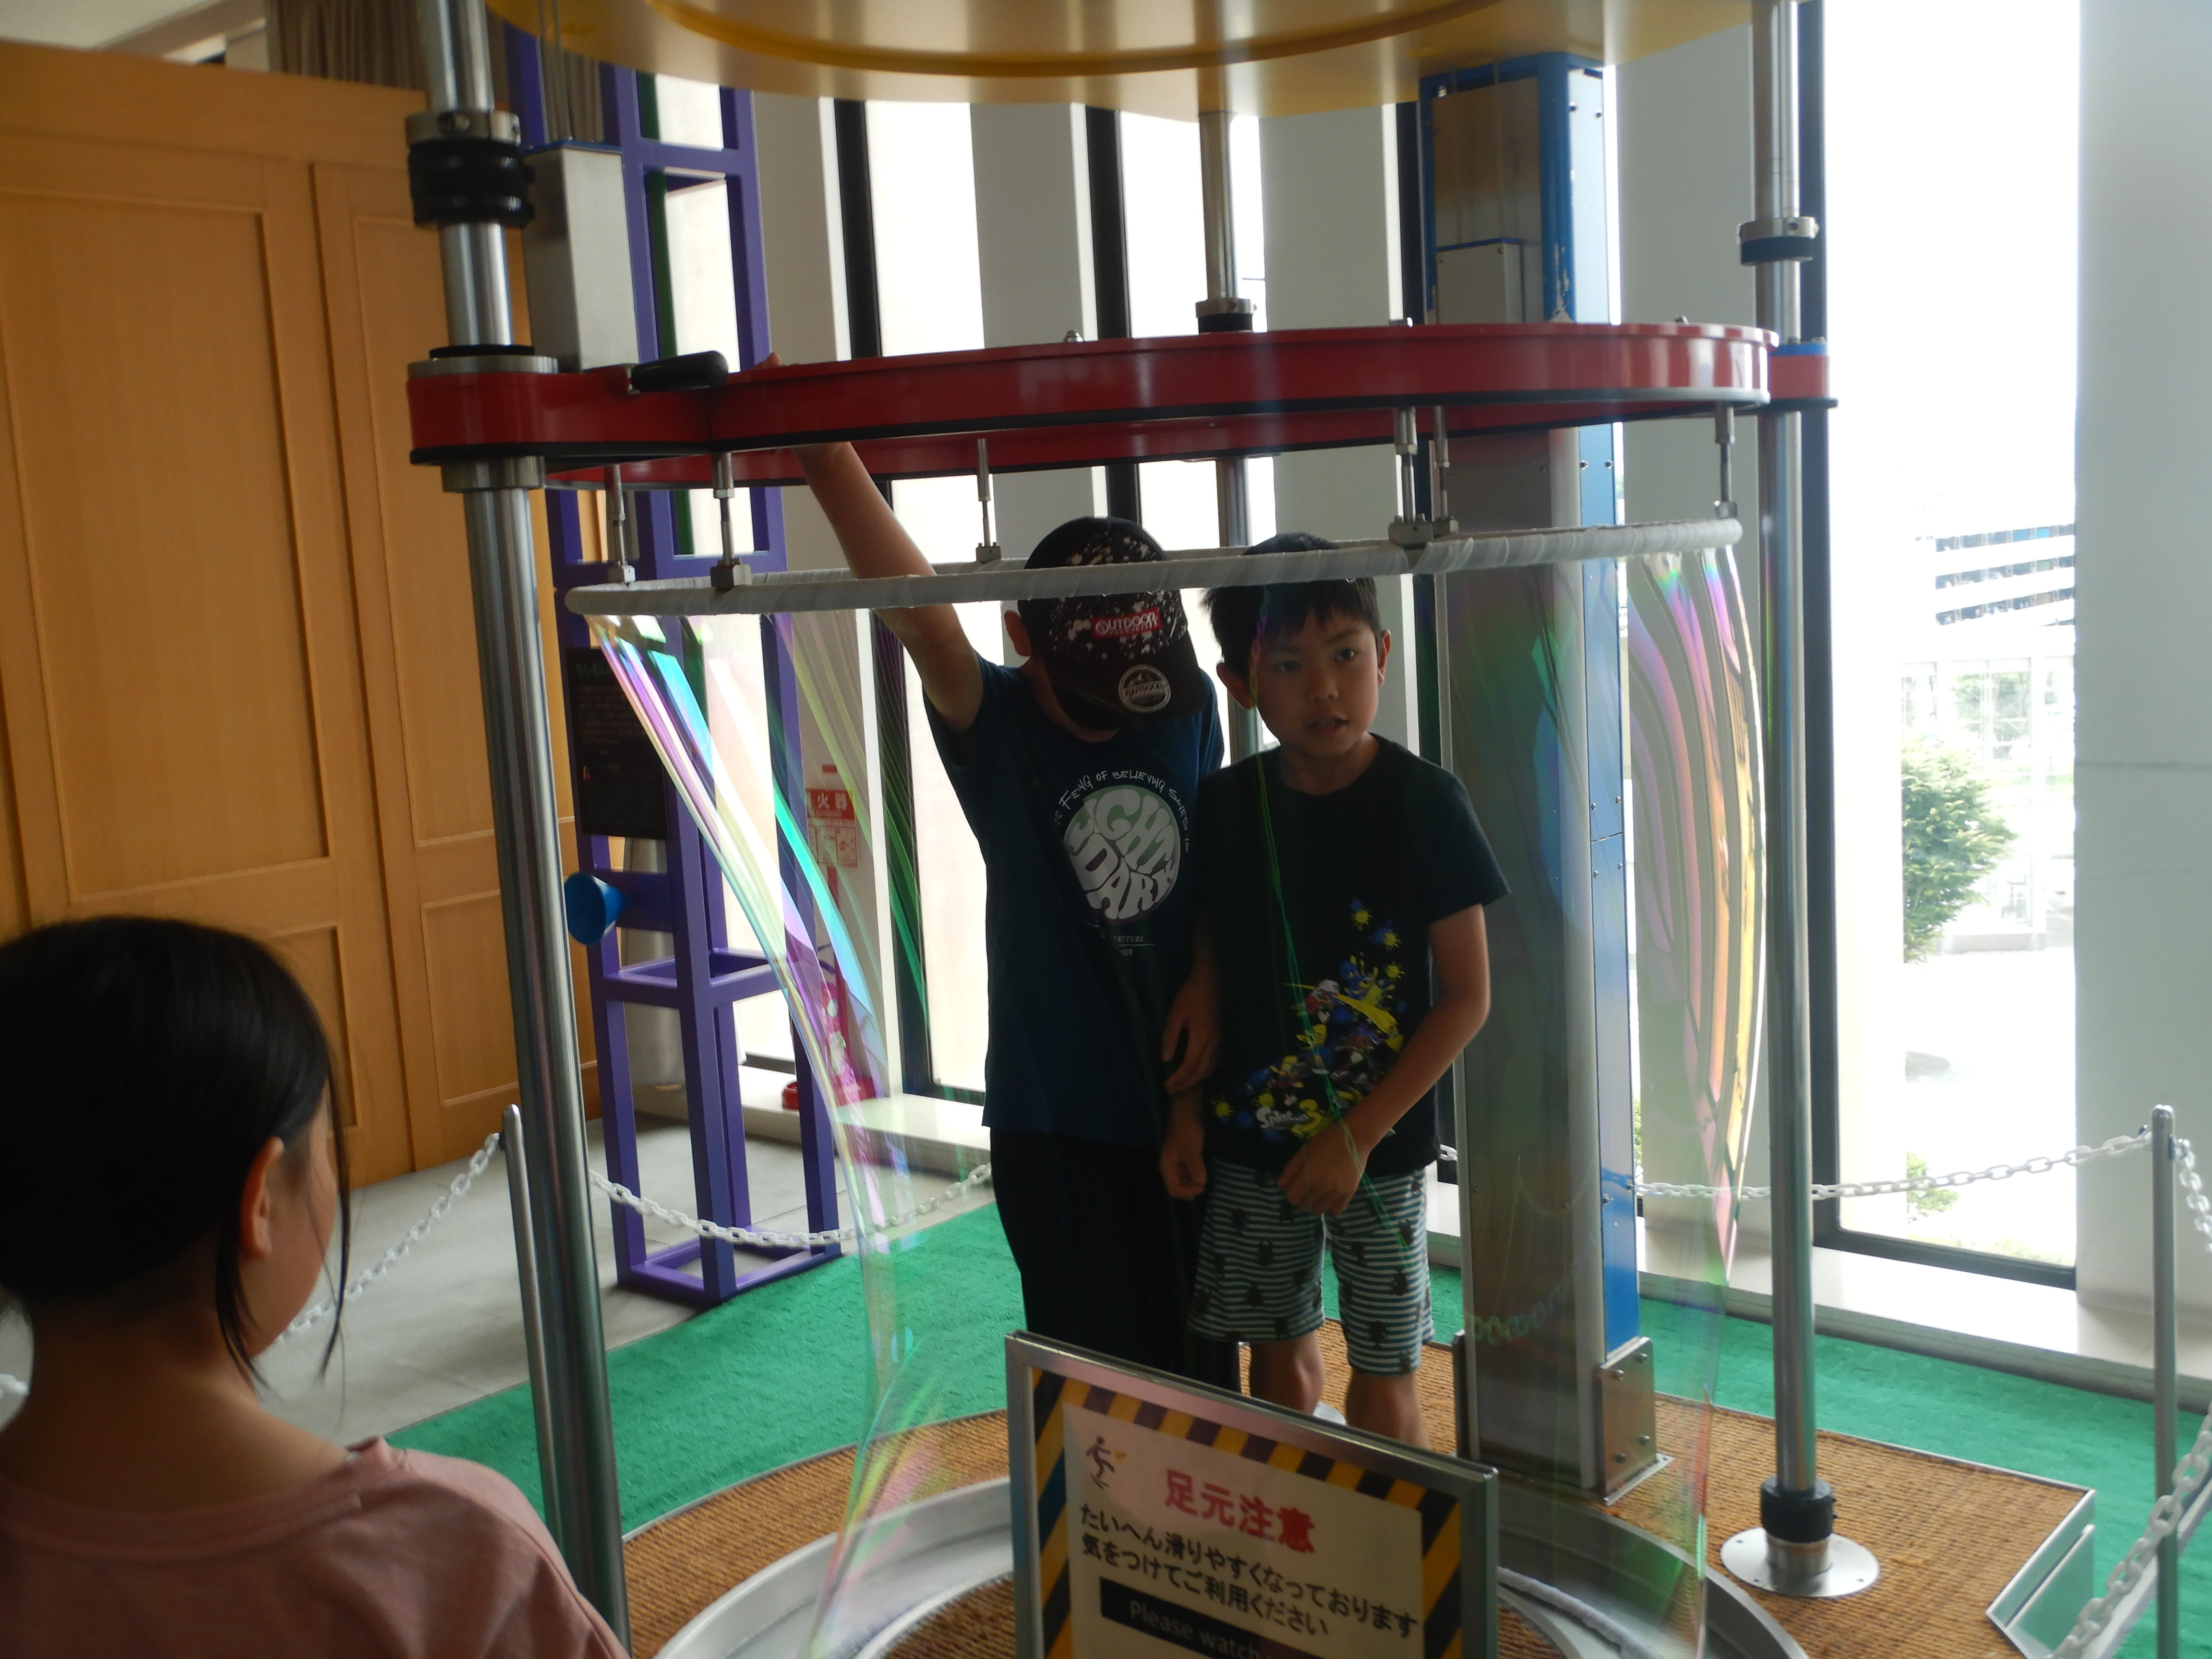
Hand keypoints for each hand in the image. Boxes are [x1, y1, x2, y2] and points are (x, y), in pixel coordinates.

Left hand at [1160, 976, 1217, 1092]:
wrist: (1211, 981)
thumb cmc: (1190, 995)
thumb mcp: (1175, 1014)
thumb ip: (1170, 1037)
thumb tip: (1165, 1060)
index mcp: (1201, 1038)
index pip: (1189, 1067)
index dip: (1178, 1080)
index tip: (1167, 1086)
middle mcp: (1213, 1044)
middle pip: (1201, 1072)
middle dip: (1186, 1084)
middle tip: (1171, 1091)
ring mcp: (1219, 1042)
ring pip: (1209, 1069)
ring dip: (1195, 1080)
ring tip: (1182, 1085)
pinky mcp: (1221, 1039)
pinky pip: (1214, 1062)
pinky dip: (1204, 1072)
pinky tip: (1196, 1072)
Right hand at [1160, 1108, 1207, 1198]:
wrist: (1187, 1109)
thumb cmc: (1187, 1128)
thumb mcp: (1192, 1148)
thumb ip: (1195, 1167)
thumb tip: (1201, 1184)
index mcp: (1167, 1166)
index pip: (1174, 1189)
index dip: (1188, 1192)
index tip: (1203, 1186)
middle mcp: (1169, 1167)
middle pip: (1177, 1188)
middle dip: (1190, 1190)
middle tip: (1204, 1185)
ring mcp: (1176, 1163)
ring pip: (1183, 1182)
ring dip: (1193, 1184)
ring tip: (1205, 1180)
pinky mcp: (1184, 1159)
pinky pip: (1188, 1174)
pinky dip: (1195, 1177)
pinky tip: (1203, 1174)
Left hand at [1278, 1127, 1365, 1215]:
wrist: (1354, 1138)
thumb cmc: (1326, 1141)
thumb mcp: (1304, 1151)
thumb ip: (1291, 1169)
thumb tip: (1280, 1185)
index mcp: (1309, 1175)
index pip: (1292, 1198)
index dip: (1291, 1193)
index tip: (1296, 1187)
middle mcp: (1322, 1187)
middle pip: (1304, 1206)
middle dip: (1302, 1198)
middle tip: (1308, 1188)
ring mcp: (1336, 1192)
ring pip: (1319, 1211)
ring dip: (1315, 1204)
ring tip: (1319, 1192)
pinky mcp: (1349, 1194)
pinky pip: (1335, 1211)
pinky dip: (1330, 1207)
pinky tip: (1330, 1197)